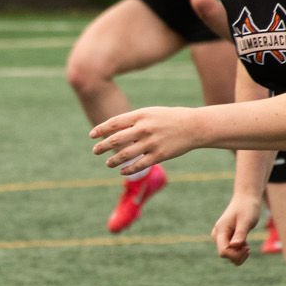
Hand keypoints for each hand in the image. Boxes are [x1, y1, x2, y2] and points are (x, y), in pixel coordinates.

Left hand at [90, 105, 207, 175]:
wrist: (194, 126)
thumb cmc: (170, 118)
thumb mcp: (150, 113)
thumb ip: (133, 121)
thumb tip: (114, 131)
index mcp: (141, 115)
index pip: (114, 123)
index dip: (100, 129)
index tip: (91, 135)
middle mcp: (144, 129)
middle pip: (116, 140)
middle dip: (102, 146)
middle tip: (95, 151)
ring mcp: (151, 143)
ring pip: (125, 155)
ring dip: (113, 160)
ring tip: (107, 163)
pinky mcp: (159, 155)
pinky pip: (139, 165)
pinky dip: (128, 170)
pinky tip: (122, 171)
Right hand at [210, 193, 260, 265]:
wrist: (246, 199)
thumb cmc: (247, 208)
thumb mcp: (246, 221)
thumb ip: (240, 234)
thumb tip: (234, 246)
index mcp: (220, 231)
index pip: (224, 252)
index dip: (237, 254)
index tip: (247, 247)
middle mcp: (217, 236)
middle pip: (226, 256)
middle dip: (239, 254)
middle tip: (248, 244)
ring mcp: (220, 238)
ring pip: (229, 256)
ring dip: (240, 254)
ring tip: (246, 242)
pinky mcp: (225, 239)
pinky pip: (231, 253)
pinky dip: (240, 252)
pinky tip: (244, 242)